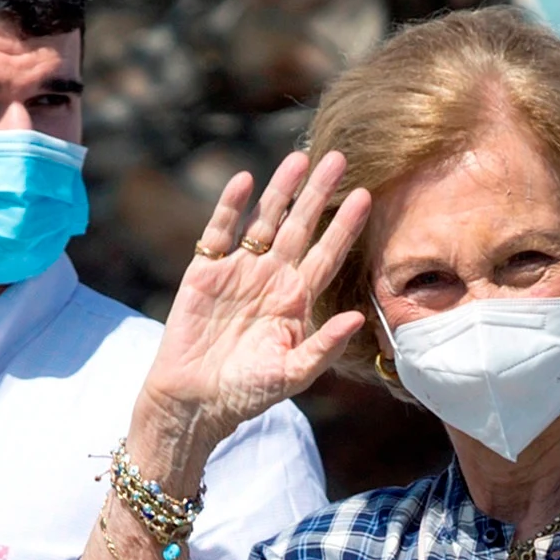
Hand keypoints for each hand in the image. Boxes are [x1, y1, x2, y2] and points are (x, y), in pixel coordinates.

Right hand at [141, 150, 373, 447]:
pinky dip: (231, 206)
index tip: (365, 196)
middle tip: (337, 158)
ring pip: (264, 221)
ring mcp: (238, 271)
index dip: (344, 226)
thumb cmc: (247, 393)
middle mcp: (271, 279)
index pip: (328, 254)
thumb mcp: (293, 374)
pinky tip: (245, 181)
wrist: (194, 402)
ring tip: (298, 158)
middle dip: (318, 194)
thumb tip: (359, 317)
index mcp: (297, 300)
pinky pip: (220, 231)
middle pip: (300, 227)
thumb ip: (324, 346)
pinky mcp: (204, 271)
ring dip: (280, 190)